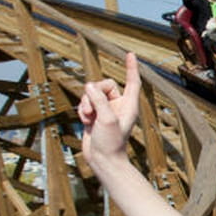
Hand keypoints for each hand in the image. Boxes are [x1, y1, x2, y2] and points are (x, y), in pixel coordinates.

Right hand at [78, 52, 141, 169]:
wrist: (103, 160)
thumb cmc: (111, 143)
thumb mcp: (106, 119)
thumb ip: (99, 100)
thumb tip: (89, 86)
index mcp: (129, 105)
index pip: (132, 82)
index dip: (131, 68)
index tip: (130, 54)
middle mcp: (118, 105)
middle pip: (104, 85)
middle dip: (94, 94)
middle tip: (92, 110)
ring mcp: (106, 110)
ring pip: (92, 94)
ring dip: (86, 104)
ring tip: (88, 118)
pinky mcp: (95, 115)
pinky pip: (85, 104)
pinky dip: (83, 110)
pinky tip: (85, 122)